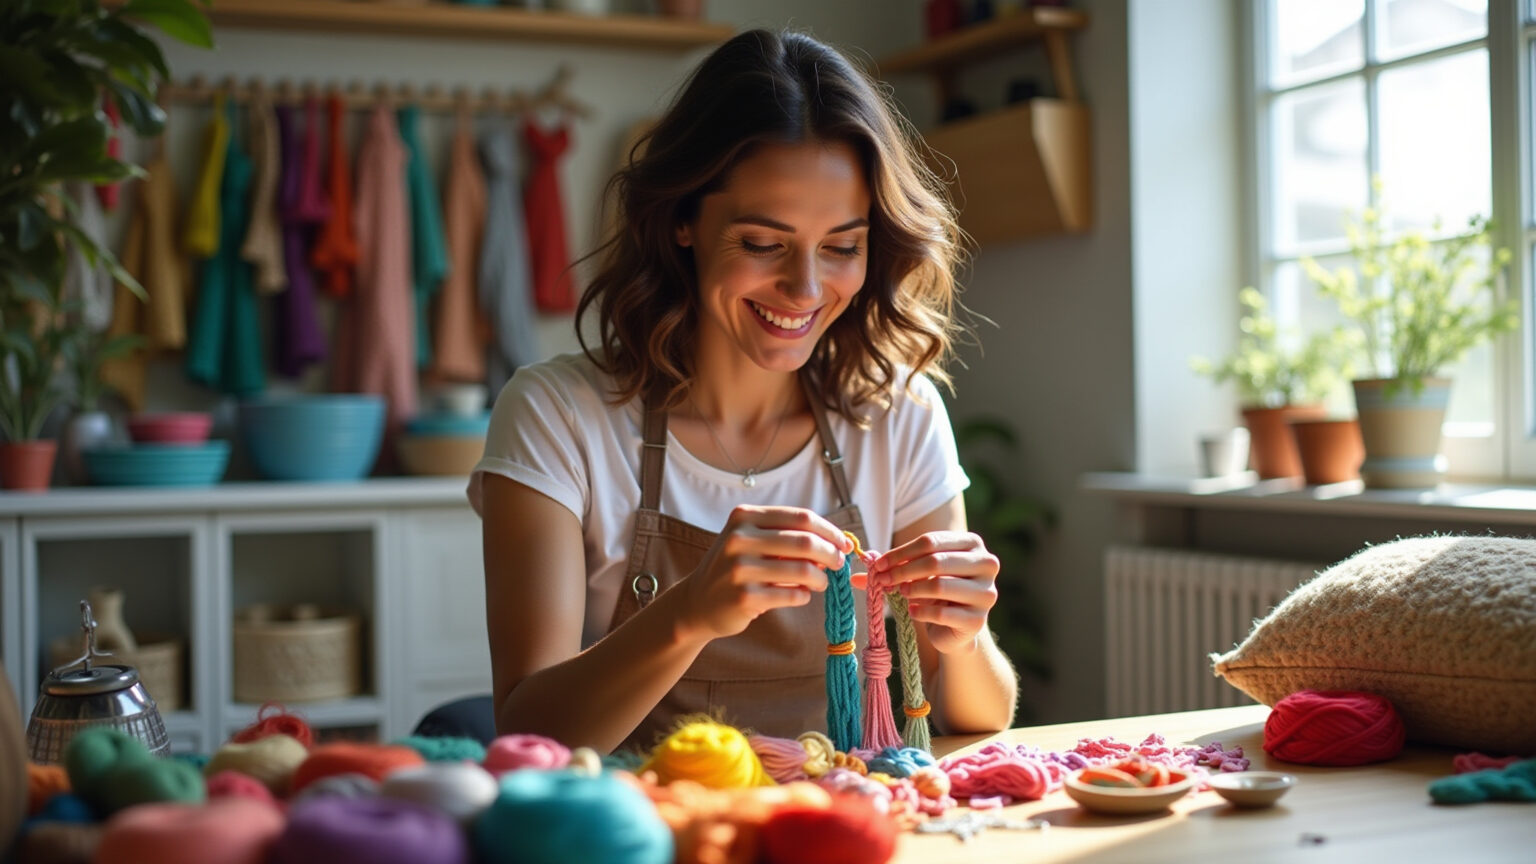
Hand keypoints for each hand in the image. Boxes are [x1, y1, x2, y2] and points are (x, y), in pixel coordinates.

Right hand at [677, 505, 852, 640]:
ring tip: (820, 583)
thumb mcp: (752, 540)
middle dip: (830, 554)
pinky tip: (801, 595)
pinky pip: (792, 594)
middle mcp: (739, 538)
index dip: (829, 530)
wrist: (698, 601)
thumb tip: (836, 543)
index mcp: (744, 517)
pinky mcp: (744, 597)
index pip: (801, 518)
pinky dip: (804, 595)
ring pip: (802, 570)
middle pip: (805, 541)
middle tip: (839, 565)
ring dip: (820, 579)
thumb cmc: (736, 567)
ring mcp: (740, 568)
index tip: (844, 543)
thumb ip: (787, 537)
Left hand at [867, 531, 998, 654]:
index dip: (900, 553)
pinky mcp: (978, 620)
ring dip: (912, 589)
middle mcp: (986, 564)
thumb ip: (892, 566)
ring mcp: (986, 593)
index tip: (878, 564)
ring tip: (901, 593)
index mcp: (973, 544)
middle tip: (883, 580)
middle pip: (935, 561)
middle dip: (902, 571)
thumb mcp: (917, 573)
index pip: (930, 541)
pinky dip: (921, 611)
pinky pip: (942, 613)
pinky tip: (913, 611)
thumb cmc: (936, 593)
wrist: (955, 628)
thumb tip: (861, 564)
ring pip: (940, 585)